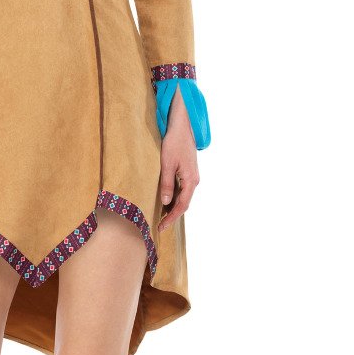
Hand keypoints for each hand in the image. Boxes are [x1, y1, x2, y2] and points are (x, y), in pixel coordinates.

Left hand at [158, 86, 199, 230]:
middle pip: (184, 204)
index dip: (171, 218)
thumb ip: (167, 184)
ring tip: (161, 216)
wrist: (182, 127)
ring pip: (184, 197)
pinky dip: (175, 197)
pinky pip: (182, 189)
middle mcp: (194, 181)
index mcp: (191, 181)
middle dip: (172, 215)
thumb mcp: (167, 164)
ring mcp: (192, 176)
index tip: (161, 227)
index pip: (182, 206)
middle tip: (160, 225)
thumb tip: (165, 202)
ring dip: (173, 207)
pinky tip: (166, 200)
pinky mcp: (188, 172)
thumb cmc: (174, 143)